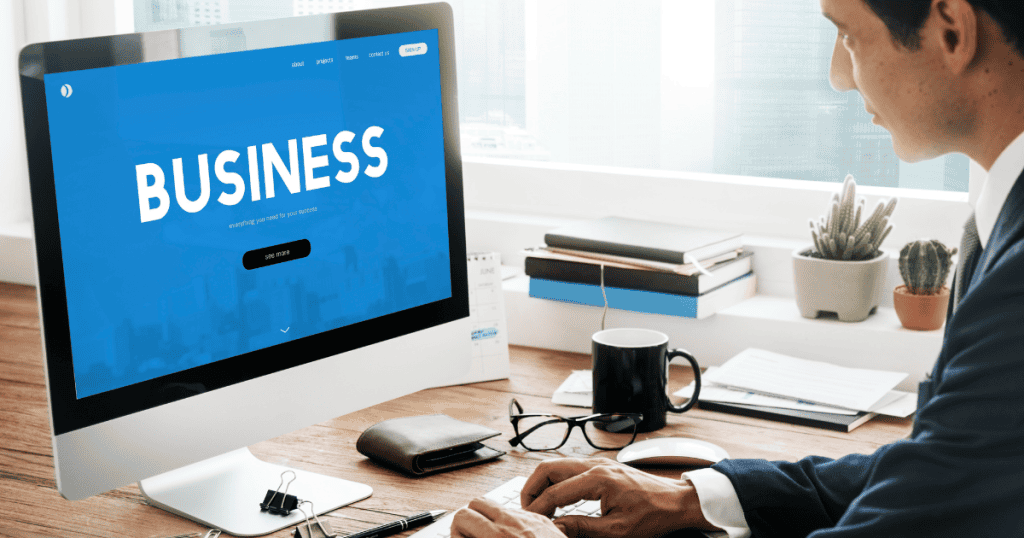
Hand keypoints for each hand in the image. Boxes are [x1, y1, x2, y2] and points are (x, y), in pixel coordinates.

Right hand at [451, 497, 566, 537]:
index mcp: (501, 536)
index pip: (462, 516)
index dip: (457, 532)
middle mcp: (516, 523)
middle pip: (477, 502)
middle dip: (470, 520)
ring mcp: (532, 520)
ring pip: (498, 505)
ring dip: (489, 520)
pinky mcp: (545, 523)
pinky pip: (518, 513)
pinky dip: (509, 523)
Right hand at [521, 457, 717, 537]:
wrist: (677, 502)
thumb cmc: (653, 516)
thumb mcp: (617, 531)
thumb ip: (582, 528)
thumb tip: (555, 527)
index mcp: (598, 479)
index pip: (555, 492)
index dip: (538, 509)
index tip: (530, 522)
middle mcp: (595, 465)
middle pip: (548, 468)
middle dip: (531, 488)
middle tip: (527, 511)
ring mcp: (598, 463)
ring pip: (557, 465)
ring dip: (542, 483)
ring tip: (538, 506)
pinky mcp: (602, 467)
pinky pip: (569, 468)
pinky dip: (556, 481)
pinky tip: (556, 499)